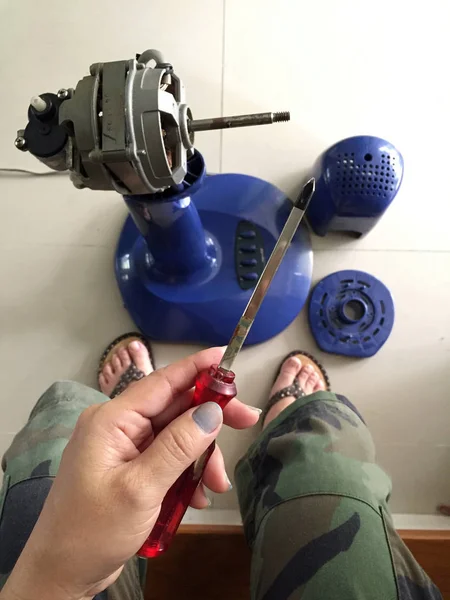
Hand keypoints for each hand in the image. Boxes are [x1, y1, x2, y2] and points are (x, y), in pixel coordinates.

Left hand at [2, 347, 259, 599]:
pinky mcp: (132, 469)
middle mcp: (119, 426)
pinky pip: (169, 459)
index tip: (228, 356)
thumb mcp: (141, 488)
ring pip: (177, 436)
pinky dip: (187, 473)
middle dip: (210, 421)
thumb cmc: (93, 530)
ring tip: (215, 486)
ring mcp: (125, 448)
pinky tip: (196, 497)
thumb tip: (213, 410)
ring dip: (201, 457)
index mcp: (112, 420)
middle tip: (248, 423)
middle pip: (175, 409)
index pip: (162, 382)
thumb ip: (179, 446)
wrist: (62, 574)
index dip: (197, 367)